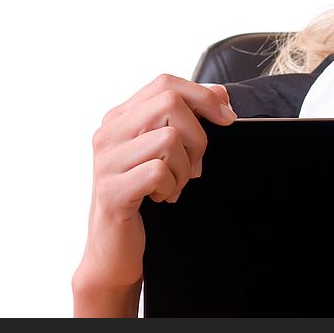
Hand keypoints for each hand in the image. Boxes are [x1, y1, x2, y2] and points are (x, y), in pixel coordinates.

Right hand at [73, 74, 236, 314]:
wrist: (114, 248)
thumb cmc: (143, 193)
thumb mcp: (166, 151)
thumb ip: (188, 118)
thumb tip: (220, 94)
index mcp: (120, 117)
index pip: (165, 84)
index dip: (203, 96)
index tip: (227, 118)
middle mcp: (108, 133)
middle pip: (170, 103)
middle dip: (197, 136)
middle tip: (193, 164)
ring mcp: (106, 161)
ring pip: (170, 138)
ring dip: (184, 167)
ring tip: (173, 184)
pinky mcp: (111, 190)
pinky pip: (159, 172)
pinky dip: (172, 187)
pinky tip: (162, 197)